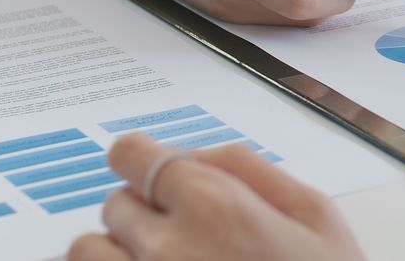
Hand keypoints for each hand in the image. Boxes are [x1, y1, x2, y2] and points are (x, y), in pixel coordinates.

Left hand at [68, 134, 363, 260]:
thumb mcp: (316, 216)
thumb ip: (251, 169)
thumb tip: (198, 154)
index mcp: (214, 206)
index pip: (129, 154)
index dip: (143, 163)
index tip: (152, 176)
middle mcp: (166, 248)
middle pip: (116, 204)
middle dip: (146, 215)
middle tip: (188, 240)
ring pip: (88, 250)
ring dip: (116, 254)